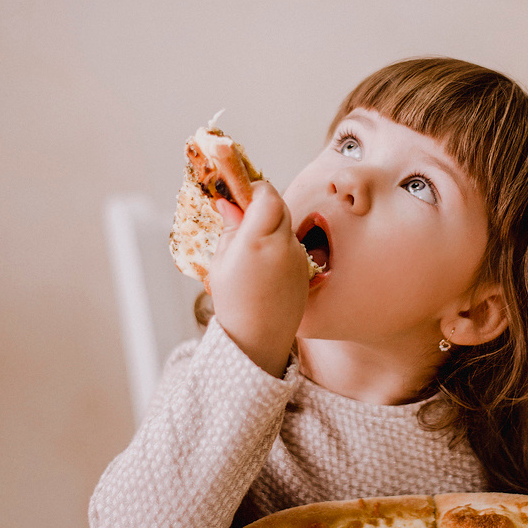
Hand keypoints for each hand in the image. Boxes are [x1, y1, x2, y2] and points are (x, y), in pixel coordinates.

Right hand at [208, 181, 309, 377]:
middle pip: (280, 205)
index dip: (255, 189)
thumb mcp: (221, 262)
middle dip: (262, 204)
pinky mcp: (307, 268)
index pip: (267, 195)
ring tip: (251, 247)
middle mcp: (283, 245)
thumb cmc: (233, 301)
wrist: (259, 339)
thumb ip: (230, 228)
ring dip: (271, 225)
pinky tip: (264, 264)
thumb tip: (229, 203)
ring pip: (287, 225)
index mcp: (257, 240)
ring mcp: (299, 257)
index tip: (241, 193)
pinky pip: (293, 245)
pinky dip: (280, 244)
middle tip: (243, 215)